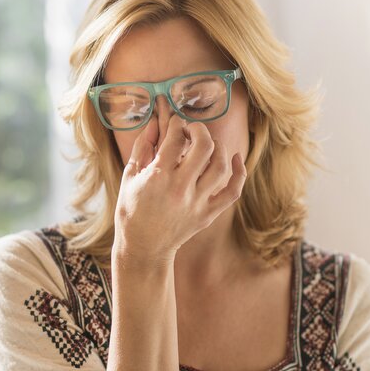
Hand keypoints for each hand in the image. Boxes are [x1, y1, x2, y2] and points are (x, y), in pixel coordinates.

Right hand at [112, 117, 246, 272]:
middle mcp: (180, 188)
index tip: (175, 123)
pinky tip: (235, 158)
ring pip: (221, 165)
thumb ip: (142, 147)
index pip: (175, 138)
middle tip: (191, 130)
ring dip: (217, 147)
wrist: (143, 247)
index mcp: (157, 177)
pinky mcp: (208, 214)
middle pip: (204, 146)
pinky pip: (233, 191)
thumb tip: (155, 123)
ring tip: (207, 143)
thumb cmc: (131, 211)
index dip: (176, 123)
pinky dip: (240, 172)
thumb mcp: (129, 176)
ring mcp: (197, 202)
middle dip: (198, 130)